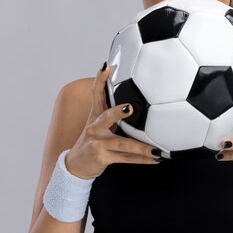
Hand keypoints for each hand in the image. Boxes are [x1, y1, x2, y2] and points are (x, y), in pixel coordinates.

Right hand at [65, 63, 163, 178]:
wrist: (76, 164)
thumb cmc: (93, 141)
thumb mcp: (97, 123)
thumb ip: (111, 111)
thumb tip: (131, 97)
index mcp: (96, 116)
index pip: (96, 94)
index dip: (99, 80)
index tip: (106, 67)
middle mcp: (95, 128)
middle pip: (107, 118)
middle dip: (117, 113)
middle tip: (129, 108)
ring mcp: (98, 144)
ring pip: (124, 144)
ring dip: (142, 147)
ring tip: (156, 149)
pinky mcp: (103, 158)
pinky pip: (126, 158)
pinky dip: (142, 159)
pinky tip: (155, 159)